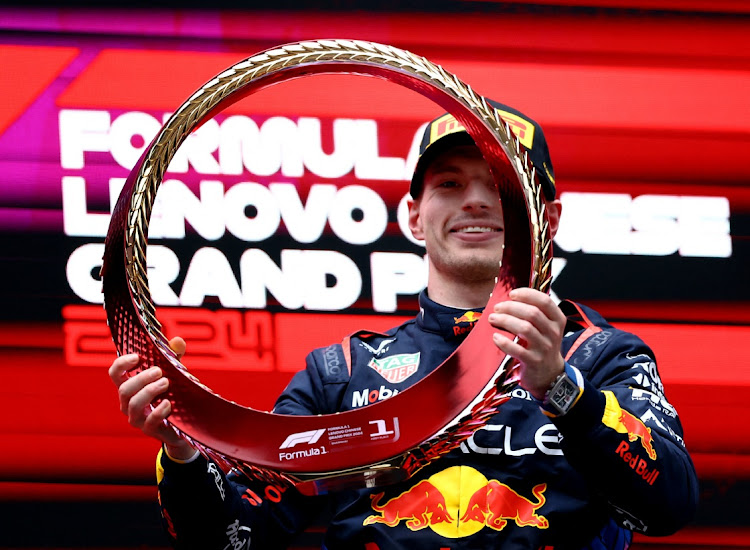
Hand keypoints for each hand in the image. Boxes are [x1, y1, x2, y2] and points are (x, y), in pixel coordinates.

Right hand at [108, 336, 195, 459]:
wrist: (182, 424)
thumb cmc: (172, 394)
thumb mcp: (174, 373)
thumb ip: (175, 357)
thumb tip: (178, 341)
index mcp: (130, 387)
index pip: (115, 374)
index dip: (121, 364)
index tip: (137, 356)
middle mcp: (128, 403)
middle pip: (124, 389)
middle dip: (141, 378)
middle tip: (158, 371)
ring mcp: (137, 418)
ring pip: (134, 404)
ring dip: (149, 391)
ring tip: (166, 383)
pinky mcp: (150, 430)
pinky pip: (149, 422)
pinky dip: (158, 411)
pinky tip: (168, 403)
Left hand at [488, 288, 565, 399]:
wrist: (549, 373)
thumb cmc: (542, 344)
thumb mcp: (546, 327)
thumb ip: (535, 312)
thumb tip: (510, 297)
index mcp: (557, 320)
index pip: (545, 301)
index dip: (527, 294)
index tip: (512, 294)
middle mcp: (553, 332)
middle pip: (532, 313)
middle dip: (511, 307)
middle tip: (497, 308)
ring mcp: (544, 348)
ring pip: (524, 328)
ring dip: (505, 321)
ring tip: (492, 319)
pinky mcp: (534, 361)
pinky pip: (517, 349)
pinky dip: (504, 342)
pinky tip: (495, 337)